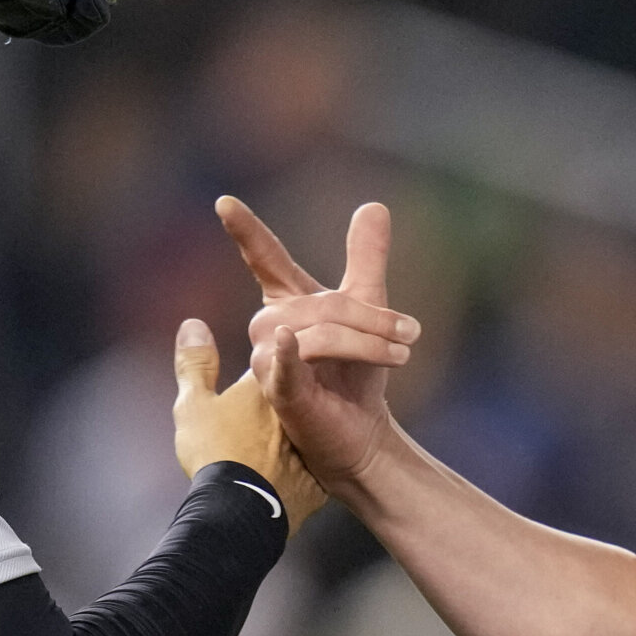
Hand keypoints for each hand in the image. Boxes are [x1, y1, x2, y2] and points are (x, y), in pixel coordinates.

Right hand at [172, 317, 326, 530]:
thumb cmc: (214, 452)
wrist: (237, 508)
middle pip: (286, 403)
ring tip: (261, 461)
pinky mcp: (312, 484)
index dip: (252, 380)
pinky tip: (281, 488)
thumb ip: (195, 363)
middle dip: (272, 411)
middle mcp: (291, 415)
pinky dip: (294, 480)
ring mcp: (304, 449)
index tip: (241, 394)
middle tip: (248, 430)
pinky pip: (308, 476)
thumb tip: (194, 324)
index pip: (268, 367)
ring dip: (283, 446)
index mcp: (264, 389)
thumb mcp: (193, 404)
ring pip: (297, 440)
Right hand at [216, 196, 419, 491]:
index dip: (246, 231)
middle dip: (371, 317)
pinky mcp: (279, 392)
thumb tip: (373, 205)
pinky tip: (286, 342)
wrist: (363, 434)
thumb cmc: (356, 377)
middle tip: (410, 334)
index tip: (225, 201)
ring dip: (367, 341)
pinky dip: (286, 353)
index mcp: (287, 303)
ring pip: (319, 330)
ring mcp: (269, 359)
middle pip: (323, 302)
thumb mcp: (367, 308)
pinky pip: (282, 364)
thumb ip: (365, 259)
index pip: (265, 259)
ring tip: (401, 354)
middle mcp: (269, 326)